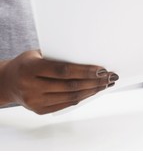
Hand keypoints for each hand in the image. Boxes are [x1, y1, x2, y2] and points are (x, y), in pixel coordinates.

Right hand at [0, 50, 117, 113]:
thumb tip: (89, 56)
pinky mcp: (39, 110)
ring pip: (71, 97)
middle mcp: (31, 87)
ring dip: (91, 91)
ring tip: (105, 84)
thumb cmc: (27, 63)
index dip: (85, 71)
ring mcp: (34, 101)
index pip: (64, 70)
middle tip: (110, 77)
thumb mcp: (38, 54)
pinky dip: (81, 97)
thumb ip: (59, 57)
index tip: (102, 69)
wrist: (6, 81)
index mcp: (30, 69)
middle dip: (94, 82)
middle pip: (70, 86)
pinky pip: (65, 104)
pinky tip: (92, 91)